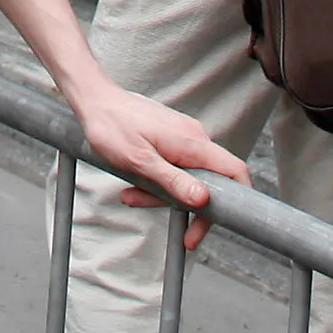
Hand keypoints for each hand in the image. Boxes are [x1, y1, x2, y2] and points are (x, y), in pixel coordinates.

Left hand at [71, 75, 245, 209]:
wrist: (94, 99)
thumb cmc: (112, 126)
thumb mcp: (139, 161)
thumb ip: (172, 181)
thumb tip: (203, 199)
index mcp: (192, 142)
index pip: (234, 170)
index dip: (237, 200)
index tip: (217, 224)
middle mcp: (194, 137)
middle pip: (209, 181)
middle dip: (188, 206)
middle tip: (180, 233)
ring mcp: (183, 137)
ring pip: (187, 177)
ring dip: (164, 195)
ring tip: (131, 196)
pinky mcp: (172, 139)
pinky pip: (174, 167)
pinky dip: (158, 181)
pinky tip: (134, 187)